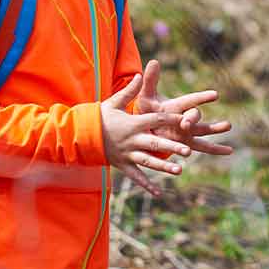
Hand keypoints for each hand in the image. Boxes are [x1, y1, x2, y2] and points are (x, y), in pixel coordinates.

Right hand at [100, 74, 191, 195]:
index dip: (171, 119)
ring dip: (163, 167)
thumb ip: (129, 91)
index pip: (155, 119)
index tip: (186, 119)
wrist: (79, 136)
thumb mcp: (114, 102)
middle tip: (188, 151)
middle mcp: (132, 139)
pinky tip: (159, 193)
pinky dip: (146, 185)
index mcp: (132, 123)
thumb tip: (140, 74)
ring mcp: (127, 154)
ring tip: (179, 171)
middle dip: (172, 147)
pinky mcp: (122, 165)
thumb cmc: (100, 117)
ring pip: (148, 161)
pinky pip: (136, 177)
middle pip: (155, 142)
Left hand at [135, 59, 233, 157]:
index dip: (202, 98)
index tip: (215, 95)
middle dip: (193, 118)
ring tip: (228, 125)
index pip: (190, 100)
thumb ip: (150, 80)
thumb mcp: (146, 96)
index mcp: (177, 105)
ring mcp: (188, 131)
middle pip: (194, 116)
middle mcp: (185, 116)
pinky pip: (204, 147)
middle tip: (187, 122)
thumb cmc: (147, 110)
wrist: (144, 128)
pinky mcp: (187, 143)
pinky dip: (216, 150)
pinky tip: (229, 151)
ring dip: (215, 129)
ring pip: (203, 130)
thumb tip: (154, 61)